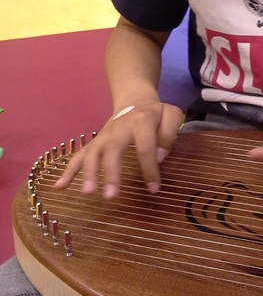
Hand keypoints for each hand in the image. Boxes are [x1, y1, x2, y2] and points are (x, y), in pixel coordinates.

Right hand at [54, 101, 182, 198]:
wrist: (134, 99)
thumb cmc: (155, 113)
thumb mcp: (170, 115)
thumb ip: (169, 133)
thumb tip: (159, 156)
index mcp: (141, 120)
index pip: (145, 146)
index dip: (149, 168)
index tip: (153, 189)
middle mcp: (119, 128)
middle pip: (113, 149)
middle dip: (110, 172)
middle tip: (110, 196)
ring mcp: (104, 135)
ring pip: (92, 152)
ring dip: (88, 172)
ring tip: (87, 193)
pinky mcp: (95, 142)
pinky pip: (79, 155)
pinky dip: (68, 170)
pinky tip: (59, 187)